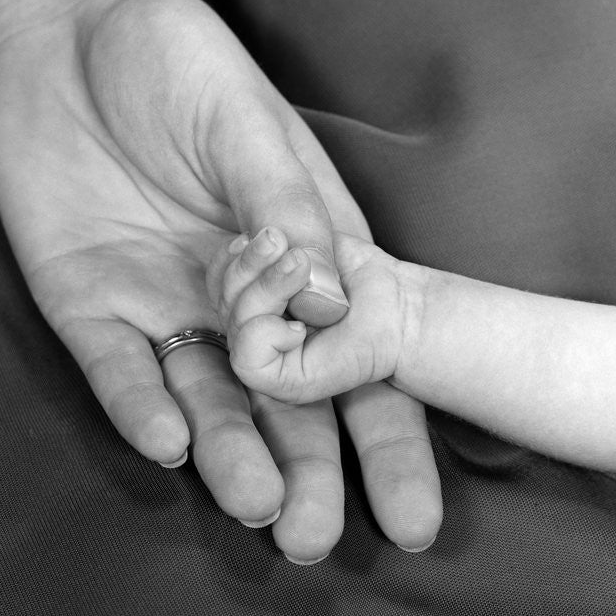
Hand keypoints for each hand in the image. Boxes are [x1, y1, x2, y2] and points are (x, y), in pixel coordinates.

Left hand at [0, 0, 441, 557]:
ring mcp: (163, 308)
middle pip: (283, 405)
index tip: (410, 515)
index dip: (386, 438)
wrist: (68, 35)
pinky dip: (140, 406)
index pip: (357, 363)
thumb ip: (283, 207)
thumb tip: (335, 298)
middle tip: (313, 540)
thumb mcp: (242, 121)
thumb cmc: (176, 61)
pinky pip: (116, 369)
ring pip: (206, 402)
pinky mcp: (88, 306)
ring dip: (230, 454)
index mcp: (300, 261)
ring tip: (255, 504)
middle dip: (304, 473)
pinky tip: (168, 442)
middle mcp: (240, 303)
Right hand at [210, 228, 405, 402]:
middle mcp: (252, 329)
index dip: (229, 259)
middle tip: (281, 241)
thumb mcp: (299, 231)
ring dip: (264, 288)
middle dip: (246, 265)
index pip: (216, 284)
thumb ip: (265, 233)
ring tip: (300, 266)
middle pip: (221, 300)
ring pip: (234, 325)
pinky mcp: (282, 384)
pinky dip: (266, 332)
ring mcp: (266, 357)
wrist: (400, 303)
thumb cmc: (355, 272)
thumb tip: (242, 257)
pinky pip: (247, 361)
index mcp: (251, 297)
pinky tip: (301, 323)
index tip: (258, 235)